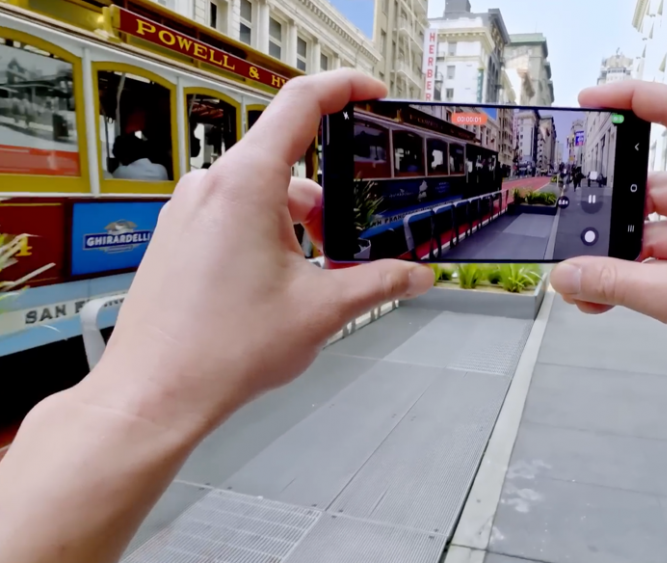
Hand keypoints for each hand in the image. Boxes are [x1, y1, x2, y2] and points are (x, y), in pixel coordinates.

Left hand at [86, 71, 433, 433]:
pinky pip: (236, 214)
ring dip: (300, 224)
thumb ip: (379, 282)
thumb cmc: (220, 350)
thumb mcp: (322, 310)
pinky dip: (270, 235)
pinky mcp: (179, 236)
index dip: (345, 88)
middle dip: (330, 200)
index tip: (373, 94)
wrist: (155, 393)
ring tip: (316, 279)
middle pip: (288, 163)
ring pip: (263, 195)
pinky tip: (281, 284)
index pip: (300, 104)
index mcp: (245, 185)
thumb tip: (415, 274)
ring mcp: (189, 211)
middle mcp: (210, 188)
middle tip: (353, 242)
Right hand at [551, 81, 666, 408]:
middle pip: (661, 186)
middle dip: (617, 212)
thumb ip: (621, 284)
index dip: (632, 99)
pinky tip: (616, 295)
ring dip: (628, 256)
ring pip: (664, 229)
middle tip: (576, 228)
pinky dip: (647, 276)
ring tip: (589, 280)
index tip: (594, 102)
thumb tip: (573, 275)